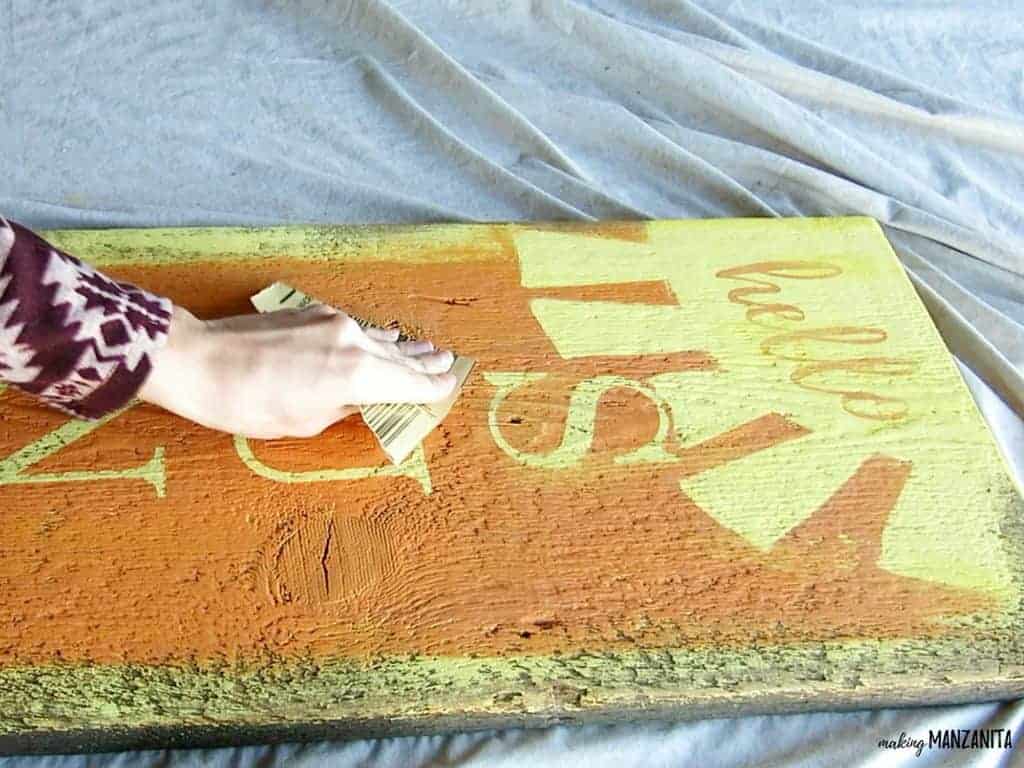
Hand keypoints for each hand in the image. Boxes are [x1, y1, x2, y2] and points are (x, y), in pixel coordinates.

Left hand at [138, 303, 456, 438]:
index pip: (409, 384)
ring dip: (401, 346)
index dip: (431, 387)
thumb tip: (357, 399)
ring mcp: (333, 322)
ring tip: (426, 349)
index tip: (450, 385)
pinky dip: (371, 336)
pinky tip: (381, 335)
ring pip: (377, 339)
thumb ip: (342, 407)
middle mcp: (354, 343)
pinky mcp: (312, 313)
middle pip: (399, 356)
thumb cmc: (248, 403)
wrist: (200, 361)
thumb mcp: (304, 421)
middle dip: (424, 363)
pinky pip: (354, 328)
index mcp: (358, 376)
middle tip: (448, 362)